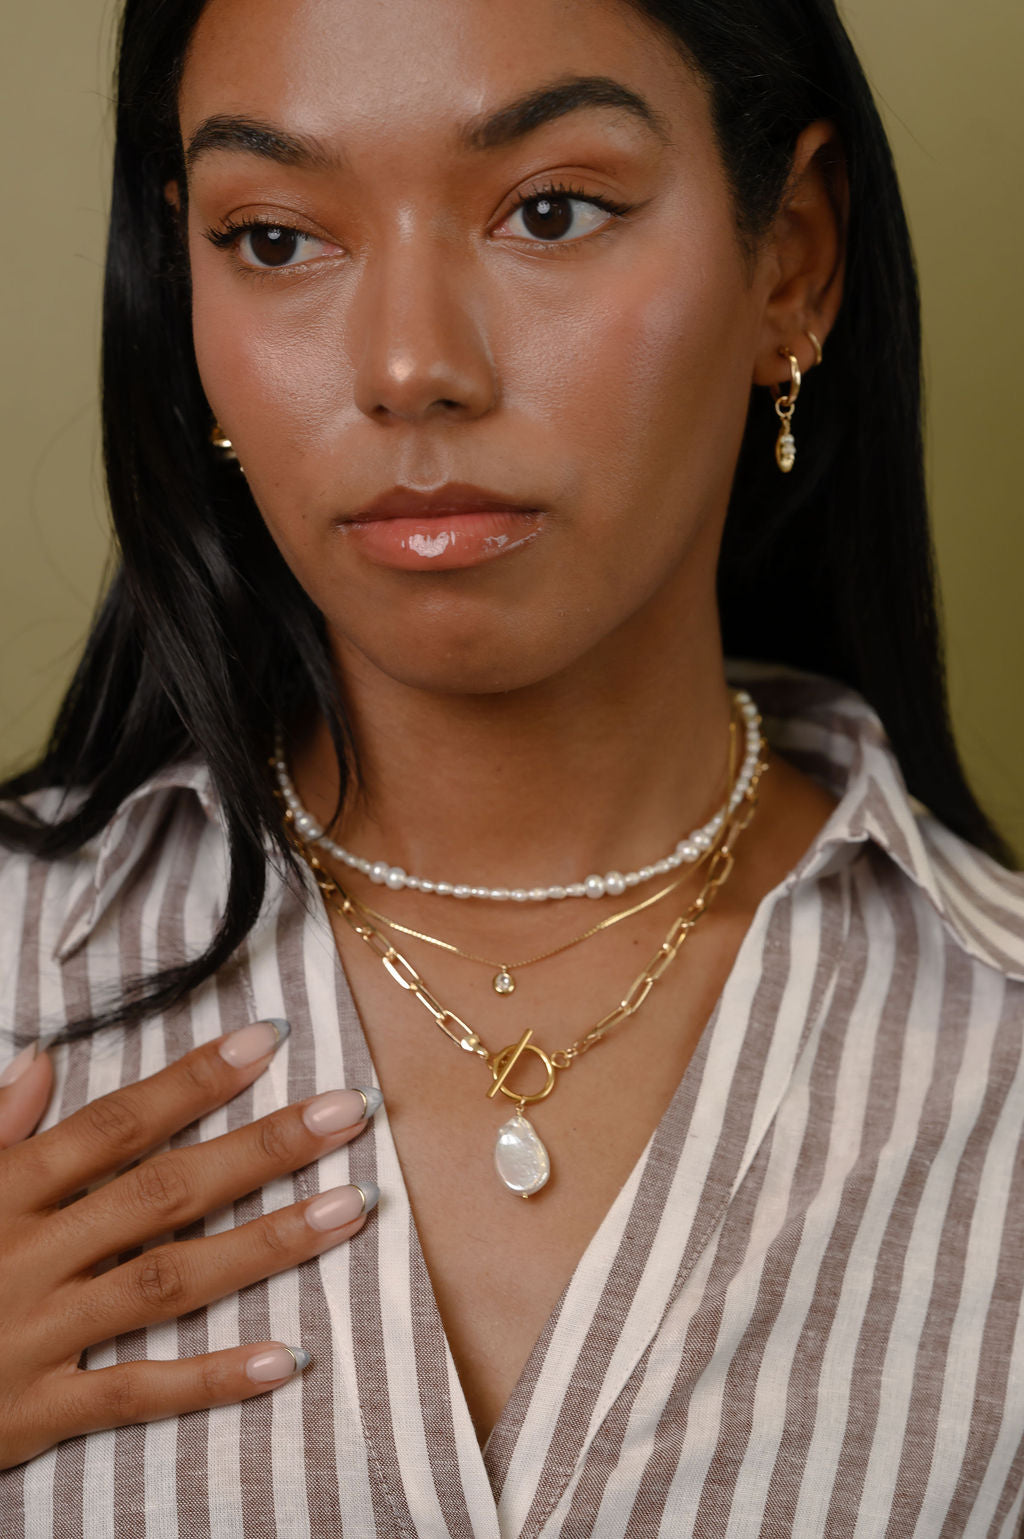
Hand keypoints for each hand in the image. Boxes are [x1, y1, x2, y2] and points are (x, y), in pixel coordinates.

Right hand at [0, 1022, 379, 1469]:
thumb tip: (40, 1059)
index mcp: (4, 1190)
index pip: (116, 1123)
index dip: (194, 1079)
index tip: (270, 1039)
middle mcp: (28, 1252)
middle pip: (162, 1191)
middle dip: (262, 1147)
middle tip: (349, 1113)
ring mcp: (35, 1333)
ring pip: (168, 1282)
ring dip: (265, 1245)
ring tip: (348, 1210)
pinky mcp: (35, 1411)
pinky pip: (134, 1394)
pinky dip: (210, 1380)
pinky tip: (286, 1358)